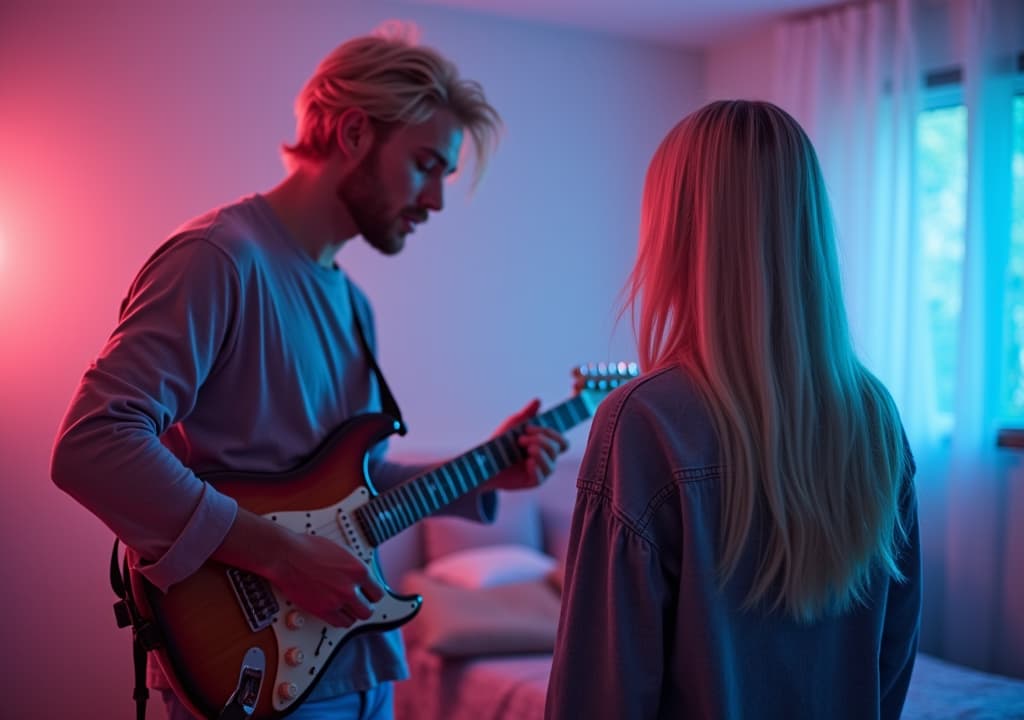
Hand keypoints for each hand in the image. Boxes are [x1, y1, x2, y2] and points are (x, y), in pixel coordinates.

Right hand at [268, 530, 384, 628]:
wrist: (287, 555)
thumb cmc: (308, 548)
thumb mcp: (341, 550)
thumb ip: (353, 566)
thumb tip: (358, 575)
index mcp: (359, 570)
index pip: (378, 593)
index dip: (372, 595)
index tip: (368, 595)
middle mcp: (350, 588)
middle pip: (368, 610)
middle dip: (363, 606)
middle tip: (357, 603)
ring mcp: (336, 601)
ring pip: (354, 619)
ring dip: (351, 614)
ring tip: (344, 608)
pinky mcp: (322, 610)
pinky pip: (338, 623)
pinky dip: (338, 620)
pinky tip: (335, 612)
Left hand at [487, 398, 568, 490]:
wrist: (483, 462)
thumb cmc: (499, 444)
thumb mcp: (513, 425)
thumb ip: (527, 414)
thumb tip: (538, 400)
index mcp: (545, 447)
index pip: (561, 441)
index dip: (551, 432)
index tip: (529, 427)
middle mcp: (546, 460)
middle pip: (558, 448)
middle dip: (541, 439)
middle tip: (521, 438)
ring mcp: (540, 472)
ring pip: (552, 462)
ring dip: (538, 450)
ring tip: (522, 447)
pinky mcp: (533, 482)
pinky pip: (542, 475)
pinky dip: (535, 466)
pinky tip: (526, 461)